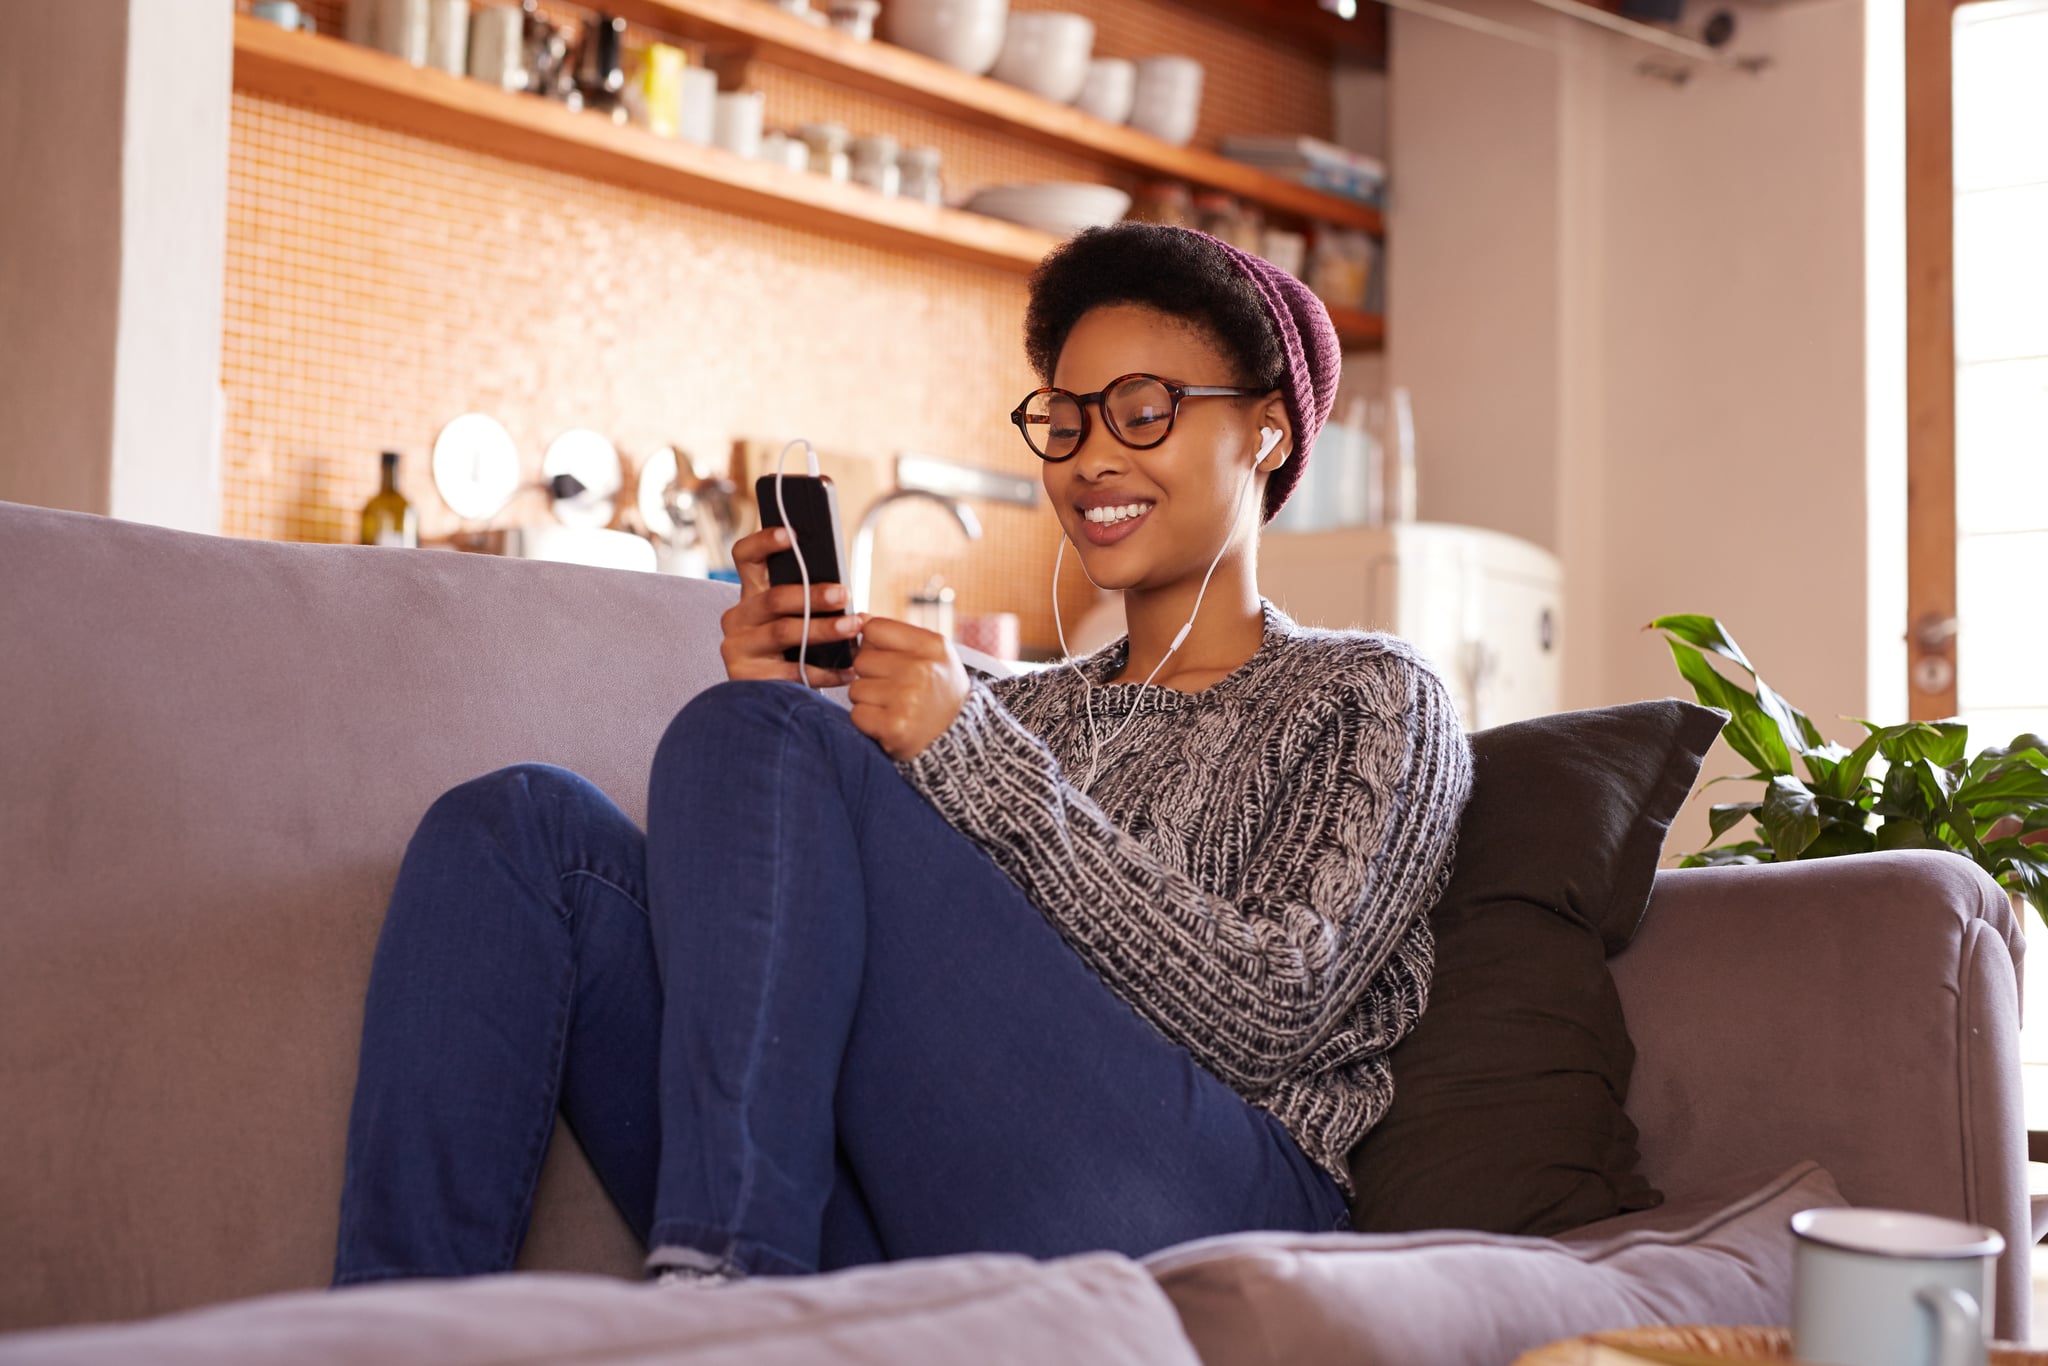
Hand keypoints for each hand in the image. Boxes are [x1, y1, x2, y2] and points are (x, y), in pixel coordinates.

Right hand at [719, 526, 862, 687]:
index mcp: (751, 593)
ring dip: (823, 629)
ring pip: (782, 632)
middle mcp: (737, 616)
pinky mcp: (745, 677)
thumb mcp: (797, 618)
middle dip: (812, 595)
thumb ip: (810, 600)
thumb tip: (844, 590)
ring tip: (854, 627)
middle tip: (844, 593)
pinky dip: (825, 671)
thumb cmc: (795, 647)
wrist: (770, 699)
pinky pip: (790, 672)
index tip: (791, 533)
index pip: (746, 557)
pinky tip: (849, 669)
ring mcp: (737, 647)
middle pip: (773, 598)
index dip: (764, 541)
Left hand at [847, 616, 970, 760]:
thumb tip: (859, 619)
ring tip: (893, 706)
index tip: (888, 660)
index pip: (874, 628)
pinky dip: (868, 721)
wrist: (959, 737)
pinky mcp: (894, 727)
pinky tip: (888, 722)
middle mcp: (921, 668)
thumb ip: (896, 635)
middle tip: (894, 689)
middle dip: (871, 675)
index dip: (874, 645)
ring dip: (868, 700)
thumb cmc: (939, 691)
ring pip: (856, 688)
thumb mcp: (932, 654)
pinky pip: (857, 714)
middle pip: (861, 660)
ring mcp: (908, 699)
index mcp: (931, 644)